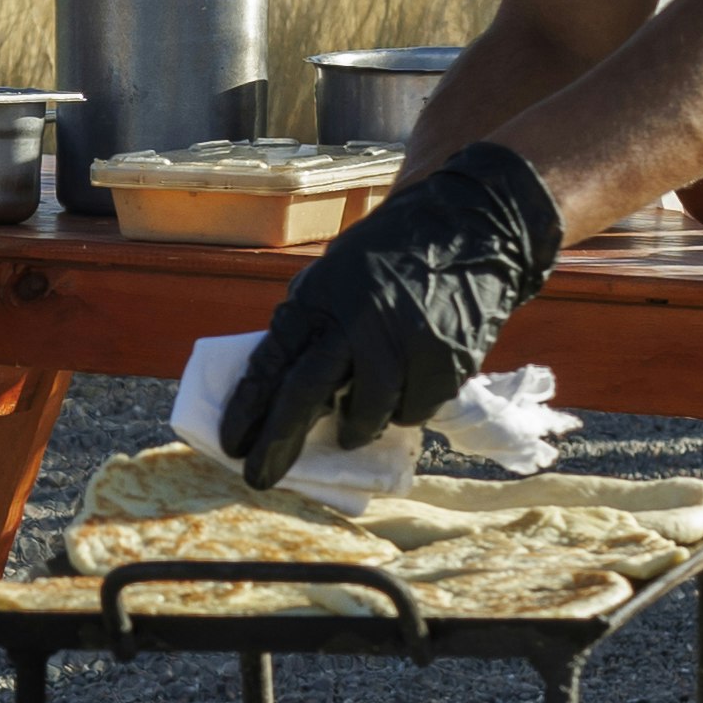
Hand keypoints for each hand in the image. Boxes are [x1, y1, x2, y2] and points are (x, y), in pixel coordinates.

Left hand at [216, 143, 559, 488]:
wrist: (471, 225)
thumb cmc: (392, 253)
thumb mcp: (335, 274)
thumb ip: (311, 325)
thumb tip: (280, 388)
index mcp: (320, 296)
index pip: (272, 361)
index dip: (247, 409)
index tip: (231, 444)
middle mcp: (356, 320)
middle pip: (306, 395)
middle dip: (278, 443)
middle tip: (261, 477)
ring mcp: (403, 342)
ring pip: (367, 415)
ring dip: (356, 427)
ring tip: (356, 422)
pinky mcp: (444, 361)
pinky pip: (415, 411)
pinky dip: (406, 409)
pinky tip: (408, 385)